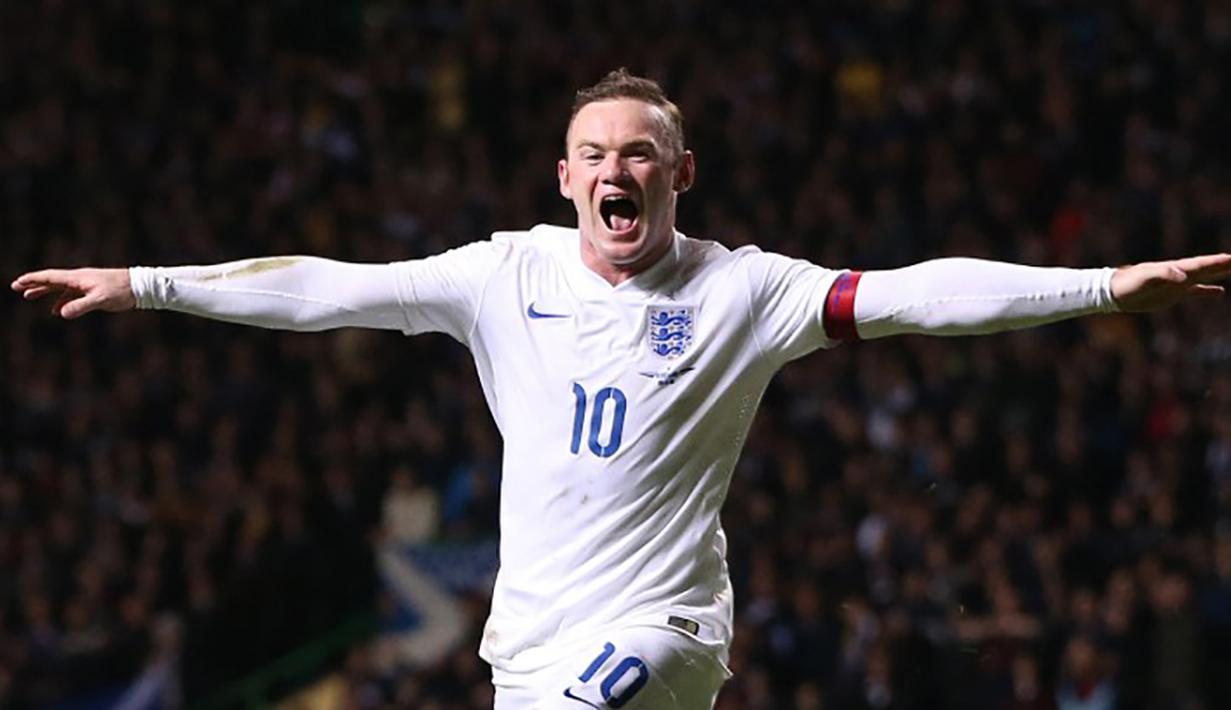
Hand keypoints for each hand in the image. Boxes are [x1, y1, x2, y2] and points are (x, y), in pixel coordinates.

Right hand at [10, 268, 135, 318]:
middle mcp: (79, 279)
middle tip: (16, 287)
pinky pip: (72, 295)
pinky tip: (57, 310)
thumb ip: (80, 306)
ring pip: (60, 288)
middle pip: (51, 280)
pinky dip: (61, 301)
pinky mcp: (93, 291)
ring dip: (45, 292)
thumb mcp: (100, 300)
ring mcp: (86, 284)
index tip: (18, 282)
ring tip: (29, 296)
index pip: (50, 277)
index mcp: (78, 278)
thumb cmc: (121, 291)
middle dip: (33, 284)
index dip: (33, 280)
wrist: (140, 287)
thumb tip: (60, 313)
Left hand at [1110, 254, 1230, 311]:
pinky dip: (1208, 291)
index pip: (1203, 263)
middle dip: (1224, 264)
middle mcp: (1180, 274)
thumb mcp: (1146, 279)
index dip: (1219, 261)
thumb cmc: (1130, 283)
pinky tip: (1219, 291)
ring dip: (1220, 274)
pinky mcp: (1173, 295)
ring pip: (1205, 277)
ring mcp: (1178, 284)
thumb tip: (1184, 276)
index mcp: (1176, 268)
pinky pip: (1195, 292)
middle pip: (1207, 267)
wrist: (1116, 292)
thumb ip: (1165, 275)